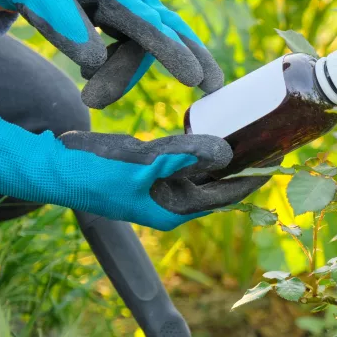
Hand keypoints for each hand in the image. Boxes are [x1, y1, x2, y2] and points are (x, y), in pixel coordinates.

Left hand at [0, 0, 221, 108]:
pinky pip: (139, 47)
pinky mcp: (136, 17)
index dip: (172, 51)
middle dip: (191, 58)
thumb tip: (95, 62)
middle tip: (215, 87)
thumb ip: (69, 31)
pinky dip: (122, 67)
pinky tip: (92, 73)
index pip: (150, 23)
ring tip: (91, 97)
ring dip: (124, 75)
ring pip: (148, 46)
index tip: (193, 79)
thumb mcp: (41, 4)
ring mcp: (139, 3)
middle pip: (170, 28)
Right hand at [0, 114, 269, 230]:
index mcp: (175, 209)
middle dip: (247, 163)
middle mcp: (175, 199)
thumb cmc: (93, 174)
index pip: (227, 195)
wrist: (56, 166)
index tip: (280, 158)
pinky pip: (188, 154)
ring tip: (256, 130)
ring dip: (229, 151)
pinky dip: (204, 142)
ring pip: (207, 167)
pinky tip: (222, 127)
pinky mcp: (155, 165)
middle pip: (222, 181)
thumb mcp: (141, 167)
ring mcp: (165, 183)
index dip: (254, 177)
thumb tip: (226, 154)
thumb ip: (183, 158)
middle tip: (275, 138)